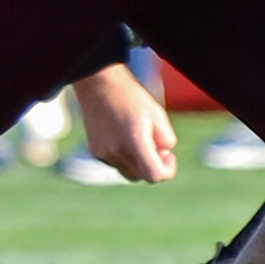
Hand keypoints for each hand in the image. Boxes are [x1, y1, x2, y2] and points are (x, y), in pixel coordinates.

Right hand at [68, 55, 177, 185]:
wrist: (100, 87)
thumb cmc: (131, 98)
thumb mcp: (157, 114)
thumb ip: (167, 138)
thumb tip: (164, 154)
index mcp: (134, 141)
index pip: (153, 175)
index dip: (166, 171)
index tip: (168, 156)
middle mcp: (117, 152)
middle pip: (141, 176)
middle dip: (153, 165)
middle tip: (156, 145)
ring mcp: (104, 154)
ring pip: (128, 172)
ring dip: (138, 163)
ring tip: (139, 140)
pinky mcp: (96, 152)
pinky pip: (116, 164)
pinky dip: (124, 158)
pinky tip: (123, 137)